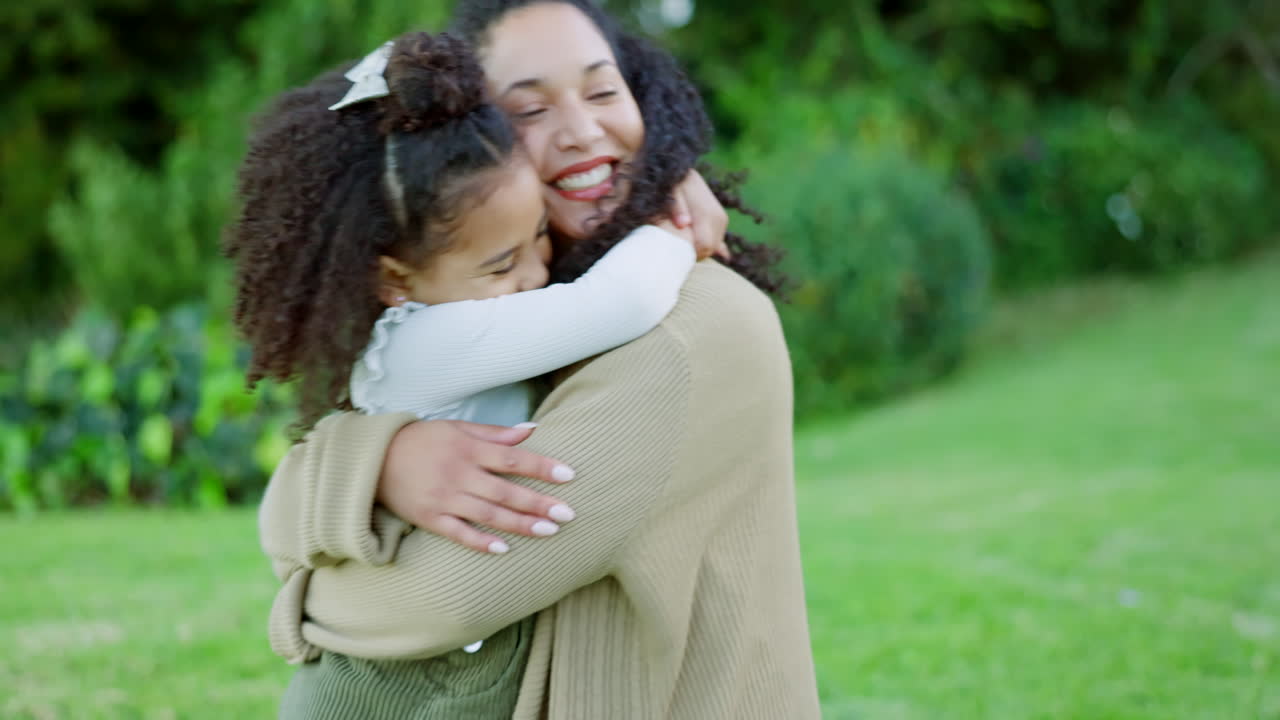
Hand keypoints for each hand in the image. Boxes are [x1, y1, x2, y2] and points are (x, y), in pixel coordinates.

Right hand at [378, 420, 576, 553]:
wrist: (374, 459)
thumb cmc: (422, 441)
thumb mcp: (457, 428)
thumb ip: (495, 433)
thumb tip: (532, 430)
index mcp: (468, 449)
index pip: (513, 459)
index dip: (542, 467)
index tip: (569, 475)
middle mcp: (458, 474)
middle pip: (505, 491)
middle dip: (538, 503)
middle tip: (569, 514)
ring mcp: (444, 498)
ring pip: (487, 514)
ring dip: (519, 524)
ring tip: (548, 531)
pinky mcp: (430, 518)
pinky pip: (458, 533)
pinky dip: (480, 542)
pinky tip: (504, 549)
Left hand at [668, 169, 730, 260]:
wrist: (680, 171)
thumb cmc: (671, 184)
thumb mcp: (670, 193)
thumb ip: (676, 208)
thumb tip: (683, 224)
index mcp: (706, 213)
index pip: (704, 246)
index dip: (690, 254)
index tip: (676, 255)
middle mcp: (718, 217)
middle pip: (710, 248)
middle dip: (694, 254)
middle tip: (677, 254)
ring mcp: (721, 219)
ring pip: (714, 247)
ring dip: (700, 250)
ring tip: (683, 247)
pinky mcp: (721, 220)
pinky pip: (721, 241)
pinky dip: (716, 249)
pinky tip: (716, 256)